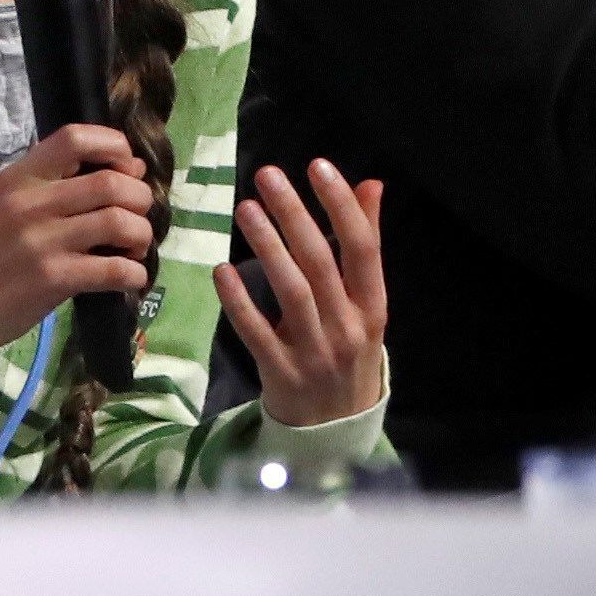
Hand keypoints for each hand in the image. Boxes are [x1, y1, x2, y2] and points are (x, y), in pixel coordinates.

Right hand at [0, 123, 153, 361]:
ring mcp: (41, 241)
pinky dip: (134, 273)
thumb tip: (128, 170)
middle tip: (138, 218)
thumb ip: (55, 187)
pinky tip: (130, 278)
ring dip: (141, 236)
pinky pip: (113, 269)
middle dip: (141, 200)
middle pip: (111, 182)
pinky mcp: (52, 279)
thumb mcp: (7, 205)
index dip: (115, 146)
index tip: (128, 168)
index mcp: (19, 178)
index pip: (74, 138)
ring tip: (135, 249)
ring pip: (119, 222)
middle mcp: (30, 202)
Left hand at [216, 163, 387, 427]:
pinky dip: (238, 300)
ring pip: (291, 293)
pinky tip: (222, 268)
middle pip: (321, 263)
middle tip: (267, 176)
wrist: (337, 429)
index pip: (362, 249)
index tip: (318, 166)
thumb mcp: (366, 303)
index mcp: (373, 307)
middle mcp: (348, 328)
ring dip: (267, 247)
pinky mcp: (280, 374)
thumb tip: (371, 184)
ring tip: (245, 208)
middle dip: (294, 215)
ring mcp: (315, 354)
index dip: (342, 206)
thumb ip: (365, 244)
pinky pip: (256, 332)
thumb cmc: (350, 350)